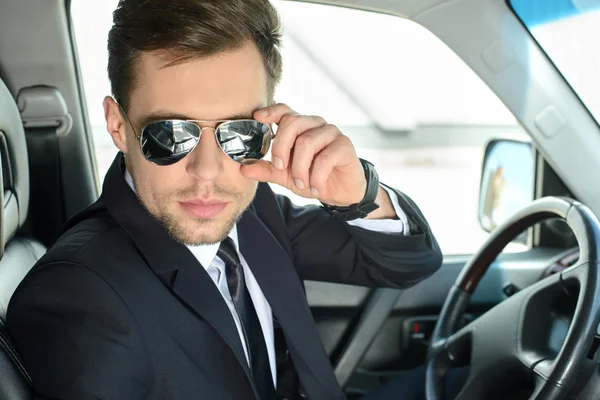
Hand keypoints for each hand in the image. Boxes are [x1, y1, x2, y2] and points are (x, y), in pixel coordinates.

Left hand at [240, 103, 365, 205]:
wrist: (340, 193)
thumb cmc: (312, 178)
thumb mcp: (285, 176)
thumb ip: (266, 169)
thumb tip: (243, 168)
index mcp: (299, 127)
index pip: (284, 110)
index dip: (271, 111)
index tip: (258, 118)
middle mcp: (315, 124)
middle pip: (292, 122)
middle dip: (281, 147)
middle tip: (281, 168)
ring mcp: (331, 132)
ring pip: (307, 142)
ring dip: (300, 168)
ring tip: (302, 184)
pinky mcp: (345, 145)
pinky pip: (325, 157)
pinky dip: (316, 177)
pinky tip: (315, 187)